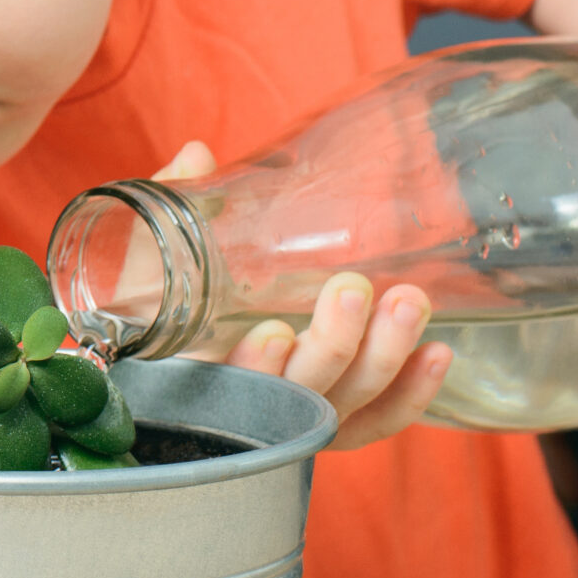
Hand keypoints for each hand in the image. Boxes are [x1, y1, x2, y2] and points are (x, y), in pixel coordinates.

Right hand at [154, 140, 452, 449]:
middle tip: (353, 288)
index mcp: (191, 371)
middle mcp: (246, 405)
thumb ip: (170, 204)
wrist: (154, 337)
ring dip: (384, 358)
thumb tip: (198, 156)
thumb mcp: (140, 249)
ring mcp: (294, 414)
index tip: (273, 331)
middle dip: (334, 345)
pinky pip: (378, 421)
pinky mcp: (331, 417)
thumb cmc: (146, 292)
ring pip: (347, 404)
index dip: (255, 370)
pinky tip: (437, 353)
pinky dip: (411, 395)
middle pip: (300, 396)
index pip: (226, 389)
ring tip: (409, 302)